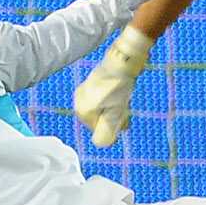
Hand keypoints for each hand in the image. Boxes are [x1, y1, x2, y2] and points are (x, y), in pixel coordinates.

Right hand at [75, 26, 153, 146]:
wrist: (122, 60)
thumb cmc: (118, 87)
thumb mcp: (115, 113)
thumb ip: (108, 130)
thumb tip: (102, 143)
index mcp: (83, 110)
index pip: (98, 129)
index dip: (112, 128)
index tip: (123, 122)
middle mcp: (79, 101)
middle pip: (99, 118)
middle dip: (113, 119)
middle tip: (125, 114)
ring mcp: (85, 91)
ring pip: (101, 108)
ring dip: (114, 110)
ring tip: (124, 103)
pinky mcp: (92, 83)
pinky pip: (101, 98)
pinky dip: (111, 100)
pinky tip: (121, 95)